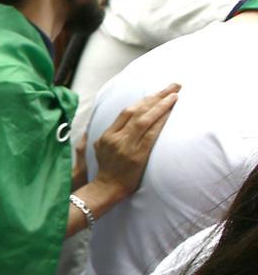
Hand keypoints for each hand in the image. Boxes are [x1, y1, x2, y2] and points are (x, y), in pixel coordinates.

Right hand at [91, 83, 179, 200]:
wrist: (107, 188)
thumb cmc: (105, 169)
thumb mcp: (98, 148)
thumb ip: (106, 133)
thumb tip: (115, 120)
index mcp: (107, 135)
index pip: (126, 112)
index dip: (143, 100)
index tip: (157, 92)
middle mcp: (116, 138)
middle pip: (137, 111)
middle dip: (156, 96)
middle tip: (173, 85)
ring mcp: (127, 146)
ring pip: (145, 119)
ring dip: (161, 105)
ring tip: (176, 94)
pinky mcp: (138, 155)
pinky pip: (152, 134)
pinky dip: (161, 121)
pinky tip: (171, 112)